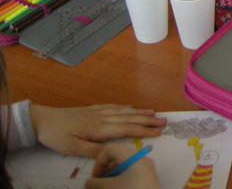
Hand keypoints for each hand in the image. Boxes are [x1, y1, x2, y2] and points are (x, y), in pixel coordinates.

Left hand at [29, 104, 165, 158]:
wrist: (41, 119)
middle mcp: (102, 117)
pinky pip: (112, 106)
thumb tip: (114, 152)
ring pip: (123, 111)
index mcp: (99, 128)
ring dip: (139, 112)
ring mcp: (97, 112)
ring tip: (153, 112)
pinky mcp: (91, 109)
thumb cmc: (56, 136)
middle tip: (164, 121)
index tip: (159, 132)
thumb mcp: (72, 148)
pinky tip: (129, 106)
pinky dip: (124, 106)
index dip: (144, 130)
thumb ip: (94, 150)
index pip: (126, 129)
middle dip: (147, 119)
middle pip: (129, 118)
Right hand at [85, 143, 161, 188]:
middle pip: (117, 157)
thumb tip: (89, 182)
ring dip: (111, 176)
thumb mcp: (109, 187)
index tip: (95, 178)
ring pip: (123, 165)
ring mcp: (146, 167)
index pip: (110, 149)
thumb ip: (95, 183)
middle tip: (99, 185)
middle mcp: (140, 158)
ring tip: (107, 188)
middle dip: (105, 171)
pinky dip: (120, 179)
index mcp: (133, 156)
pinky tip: (116, 188)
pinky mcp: (148, 177)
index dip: (99, 162)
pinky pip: (131, 172)